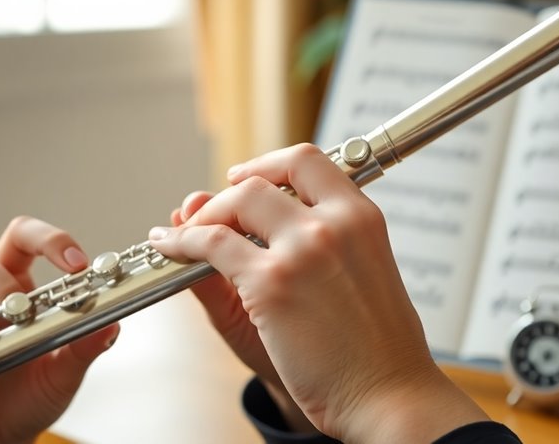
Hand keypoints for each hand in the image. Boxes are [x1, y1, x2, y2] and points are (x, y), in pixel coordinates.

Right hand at [0, 216, 118, 443]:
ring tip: (23, 314)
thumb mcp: (63, 376)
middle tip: (73, 264)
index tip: (91, 265)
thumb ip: (85, 348)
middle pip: (21, 236)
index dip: (70, 248)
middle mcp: (3, 288)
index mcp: (35, 294)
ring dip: (7, 285)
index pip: (50, 249)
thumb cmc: (24, 402)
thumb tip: (114, 323)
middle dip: (48, 239)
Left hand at [151, 144, 486, 441]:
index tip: (245, 178)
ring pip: (234, 203)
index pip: (308, 161)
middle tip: (208, 219)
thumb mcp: (352, 275)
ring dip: (201, 218)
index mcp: (361, 218)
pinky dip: (181, 241)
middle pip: (261, 181)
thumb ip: (306, 240)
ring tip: (185, 236)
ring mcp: (302, 250)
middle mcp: (335, 224)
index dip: (268, 165)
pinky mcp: (271, 283)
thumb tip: (251, 209)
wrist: (388, 396)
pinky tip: (169, 246)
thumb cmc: (372, 348)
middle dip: (225, 198)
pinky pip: (209, 244)